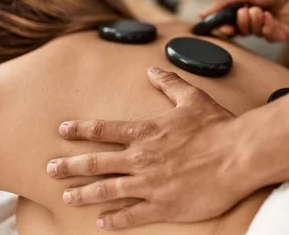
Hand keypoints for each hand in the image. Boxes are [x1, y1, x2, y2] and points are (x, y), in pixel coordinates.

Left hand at [47, 68, 251, 230]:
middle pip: (96, 162)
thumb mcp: (191, 98)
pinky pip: (131, 215)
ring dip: (83, 193)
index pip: (104, 130)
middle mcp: (141, 158)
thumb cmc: (217, 126)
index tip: (63, 130)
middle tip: (50, 169)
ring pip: (107, 190)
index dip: (80, 129)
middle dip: (70, 165)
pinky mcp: (163, 206)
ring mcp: (149, 184)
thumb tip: (152, 69)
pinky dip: (114, 220)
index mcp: (146, 132)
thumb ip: (169, 83)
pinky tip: (101, 222)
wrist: (238, 155)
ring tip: (66, 196)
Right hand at [202, 0, 288, 41]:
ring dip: (253, 23)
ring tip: (259, 10)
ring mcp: (274, 25)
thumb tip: (202, 13)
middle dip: (240, 23)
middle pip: (242, 31)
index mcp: (249, 6)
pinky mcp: (288, 31)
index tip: (221, 26)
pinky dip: (267, 28)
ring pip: (255, 34)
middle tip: (244, 11)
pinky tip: (268, 17)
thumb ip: (224, 1)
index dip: (225, 26)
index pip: (232, 22)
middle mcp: (260, 18)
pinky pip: (271, 37)